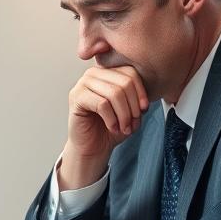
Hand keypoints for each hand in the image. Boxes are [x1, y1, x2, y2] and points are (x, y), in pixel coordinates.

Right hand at [60, 65, 148, 188]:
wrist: (92, 147)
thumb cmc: (110, 128)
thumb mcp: (130, 111)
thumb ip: (137, 99)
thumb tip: (143, 99)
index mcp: (107, 72)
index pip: (130, 72)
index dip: (141, 92)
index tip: (144, 110)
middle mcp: (93, 74)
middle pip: (124, 82)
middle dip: (133, 106)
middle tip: (132, 123)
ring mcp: (82, 84)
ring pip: (114, 93)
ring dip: (124, 115)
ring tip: (124, 128)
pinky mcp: (76, 98)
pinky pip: (102, 104)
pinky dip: (112, 119)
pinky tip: (113, 128)